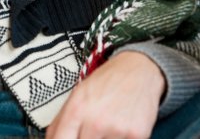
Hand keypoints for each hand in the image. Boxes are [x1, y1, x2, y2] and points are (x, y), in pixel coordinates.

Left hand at [47, 51, 163, 138]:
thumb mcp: (77, 96)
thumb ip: (59, 124)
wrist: (139, 68)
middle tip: (94, 132)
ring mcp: (117, 130)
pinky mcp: (137, 135)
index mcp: (76, 111)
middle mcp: (95, 121)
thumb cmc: (105, 83)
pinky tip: (123, 128)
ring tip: (110, 128)